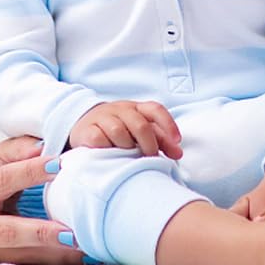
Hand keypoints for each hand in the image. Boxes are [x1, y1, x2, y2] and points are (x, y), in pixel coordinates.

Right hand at [0, 136, 85, 264]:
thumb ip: (18, 150)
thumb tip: (45, 147)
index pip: (3, 181)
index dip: (31, 172)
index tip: (61, 164)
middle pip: (9, 232)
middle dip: (42, 233)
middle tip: (73, 232)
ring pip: (20, 255)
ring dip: (54, 254)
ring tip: (85, 247)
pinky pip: (25, 264)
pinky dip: (52, 261)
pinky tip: (78, 257)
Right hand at [68, 100, 182, 158]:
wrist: (85, 123)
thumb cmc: (120, 128)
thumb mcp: (139, 129)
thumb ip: (160, 139)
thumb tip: (179, 153)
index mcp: (138, 108)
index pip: (156, 110)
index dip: (169, 124)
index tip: (177, 141)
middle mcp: (122, 109)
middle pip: (140, 124)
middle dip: (149, 143)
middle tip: (151, 157)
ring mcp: (103, 117)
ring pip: (118, 131)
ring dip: (126, 147)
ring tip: (128, 156)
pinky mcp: (87, 129)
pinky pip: (98, 138)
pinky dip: (106, 148)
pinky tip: (108, 154)